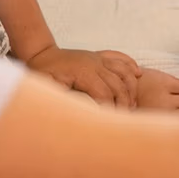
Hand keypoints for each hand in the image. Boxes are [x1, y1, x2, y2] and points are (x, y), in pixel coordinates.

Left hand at [25, 46, 141, 107]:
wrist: (40, 54)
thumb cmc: (42, 73)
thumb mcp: (47, 88)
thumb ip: (63, 99)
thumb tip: (77, 112)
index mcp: (83, 72)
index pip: (104, 94)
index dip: (110, 109)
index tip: (111, 122)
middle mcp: (94, 63)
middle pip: (119, 84)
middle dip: (125, 102)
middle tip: (125, 118)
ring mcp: (98, 58)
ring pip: (124, 70)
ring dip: (131, 87)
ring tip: (132, 103)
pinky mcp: (99, 55)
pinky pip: (120, 57)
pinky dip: (131, 65)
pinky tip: (138, 74)